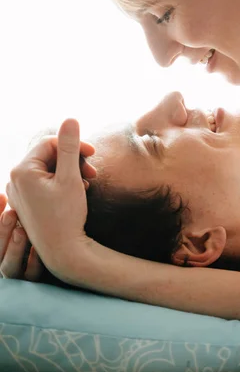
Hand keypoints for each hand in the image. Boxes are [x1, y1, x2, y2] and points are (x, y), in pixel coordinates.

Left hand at [6, 119, 95, 275]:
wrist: (63, 252)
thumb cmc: (67, 216)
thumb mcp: (71, 177)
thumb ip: (70, 147)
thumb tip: (70, 119)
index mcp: (22, 171)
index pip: (49, 143)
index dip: (73, 145)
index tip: (93, 154)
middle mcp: (15, 179)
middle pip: (48, 155)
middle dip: (72, 160)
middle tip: (92, 170)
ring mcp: (20, 192)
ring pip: (48, 168)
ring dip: (70, 171)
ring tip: (87, 181)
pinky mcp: (27, 201)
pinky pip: (45, 182)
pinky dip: (62, 182)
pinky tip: (77, 190)